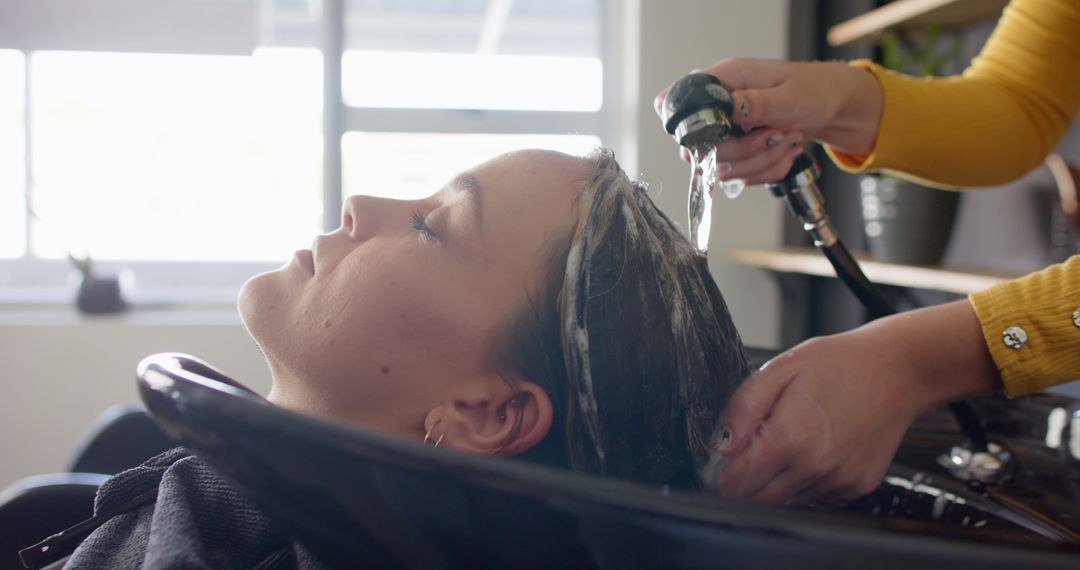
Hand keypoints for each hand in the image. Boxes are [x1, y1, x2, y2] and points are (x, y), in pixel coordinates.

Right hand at [653, 58, 881, 184]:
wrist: (832, 107)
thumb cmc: (814, 91)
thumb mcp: (789, 96)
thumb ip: (756, 102)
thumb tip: (726, 105)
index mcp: (723, 81)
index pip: (684, 110)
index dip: (700, 132)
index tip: (734, 135)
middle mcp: (718, 108)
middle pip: (704, 150)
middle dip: (747, 152)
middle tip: (776, 134)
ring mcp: (726, 133)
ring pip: (725, 169)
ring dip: (764, 162)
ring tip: (787, 138)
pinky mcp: (737, 153)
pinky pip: (744, 177)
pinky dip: (769, 170)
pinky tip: (785, 149)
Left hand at [708, 300, 1001, 504]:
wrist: (899, 369)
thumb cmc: (839, 363)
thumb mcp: (780, 369)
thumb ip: (743, 408)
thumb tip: (721, 444)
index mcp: (790, 438)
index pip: (736, 485)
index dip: (721, 474)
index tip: (720, 460)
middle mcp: (815, 468)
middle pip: (758, 499)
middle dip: (746, 479)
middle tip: (754, 445)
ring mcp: (839, 481)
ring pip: (787, 499)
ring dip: (777, 479)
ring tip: (792, 437)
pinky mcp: (857, 486)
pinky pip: (817, 496)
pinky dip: (807, 479)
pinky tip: (816, 446)